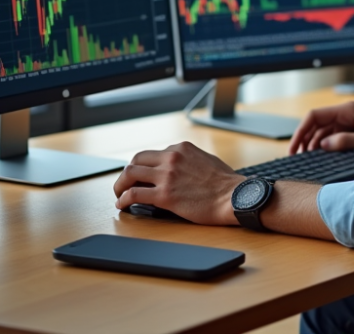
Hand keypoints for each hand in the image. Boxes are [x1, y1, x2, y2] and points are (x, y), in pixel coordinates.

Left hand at [113, 141, 242, 225]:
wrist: (234, 197)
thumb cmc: (226, 183)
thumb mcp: (206, 160)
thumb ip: (190, 160)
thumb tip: (181, 169)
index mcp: (181, 149)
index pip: (153, 154)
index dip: (144, 167)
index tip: (142, 176)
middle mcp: (171, 158)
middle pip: (136, 160)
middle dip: (127, 173)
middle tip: (125, 184)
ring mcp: (166, 176)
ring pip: (129, 174)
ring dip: (120, 185)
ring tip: (119, 195)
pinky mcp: (164, 195)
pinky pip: (134, 194)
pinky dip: (123, 199)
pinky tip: (123, 205)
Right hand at [289, 101, 353, 154]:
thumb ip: (345, 142)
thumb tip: (322, 145)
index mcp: (348, 110)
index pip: (315, 116)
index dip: (301, 130)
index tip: (294, 147)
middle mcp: (346, 113)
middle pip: (316, 123)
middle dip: (304, 138)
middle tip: (296, 156)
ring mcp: (348, 121)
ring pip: (323, 130)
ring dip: (313, 143)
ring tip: (306, 158)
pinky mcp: (352, 130)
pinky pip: (332, 136)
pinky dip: (324, 145)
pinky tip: (320, 156)